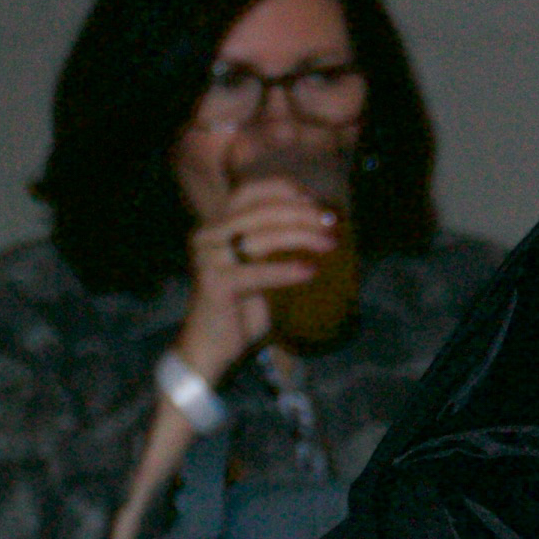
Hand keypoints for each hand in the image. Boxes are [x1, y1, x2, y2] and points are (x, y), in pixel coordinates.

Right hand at [171, 186, 345, 384]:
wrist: (210, 349)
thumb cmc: (240, 311)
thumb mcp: (258, 270)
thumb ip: (275, 247)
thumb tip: (320, 228)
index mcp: (216, 227)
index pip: (247, 192)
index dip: (281, 189)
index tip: (314, 200)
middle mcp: (207, 236)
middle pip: (259, 212)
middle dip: (300, 214)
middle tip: (330, 224)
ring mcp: (208, 258)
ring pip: (260, 238)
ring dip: (300, 237)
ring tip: (328, 244)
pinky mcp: (214, 284)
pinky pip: (257, 273)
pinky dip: (286, 271)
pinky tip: (310, 272)